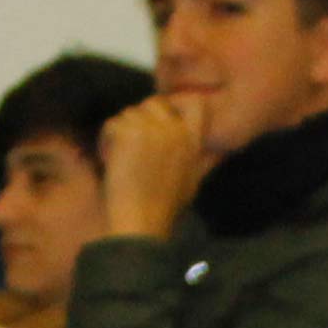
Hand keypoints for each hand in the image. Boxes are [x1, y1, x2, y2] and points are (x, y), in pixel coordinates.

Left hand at [98, 93, 214, 237]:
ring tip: (120, 160)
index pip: (195, 103)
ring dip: (119, 134)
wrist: (140, 223)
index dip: (176, 103)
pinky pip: (111, 125)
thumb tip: (222, 150)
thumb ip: (205, 161)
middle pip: (153, 104)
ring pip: (128, 114)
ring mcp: (152, 129)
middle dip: (138, 121)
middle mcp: (175, 130)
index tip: (162, 118)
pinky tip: (109, 161)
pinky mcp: (129, 132)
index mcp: (193, 141)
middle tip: (131, 148)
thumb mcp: (193, 183)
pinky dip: (105, 142)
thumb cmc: (164, 209)